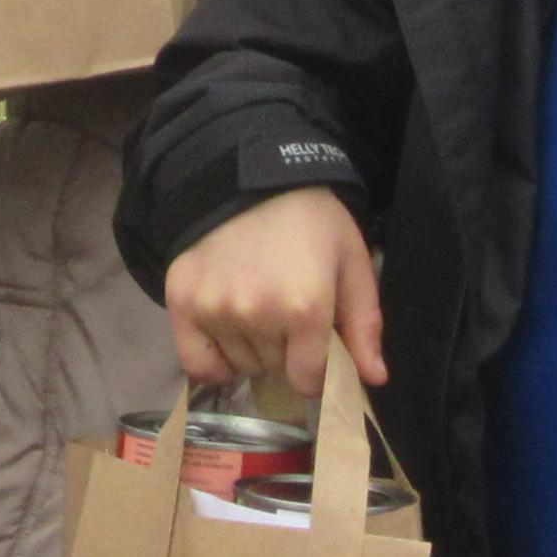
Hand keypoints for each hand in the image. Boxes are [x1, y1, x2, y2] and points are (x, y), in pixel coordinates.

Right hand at [164, 184, 382, 399]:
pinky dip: (213, 363)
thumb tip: (374, 378)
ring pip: (240, 365)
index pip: (308, 380)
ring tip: (257, 310)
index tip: (316, 349)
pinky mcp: (182, 302)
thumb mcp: (350, 261)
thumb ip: (364, 324)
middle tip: (287, 315)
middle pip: (274, 370)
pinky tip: (227, 342)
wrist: (250, 176)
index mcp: (305, 307)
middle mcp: (256, 315)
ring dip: (252, 351)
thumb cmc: (310, 219)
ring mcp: (215, 310)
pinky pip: (195, 363)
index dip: (316, 371)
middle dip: (287, 353)